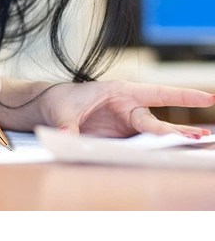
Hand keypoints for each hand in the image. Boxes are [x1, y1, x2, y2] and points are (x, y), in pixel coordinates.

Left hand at [38, 80, 214, 137]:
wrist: (50, 106)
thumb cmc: (60, 100)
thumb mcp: (62, 111)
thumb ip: (67, 126)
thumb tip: (67, 139)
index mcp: (118, 92)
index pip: (156, 93)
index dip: (182, 95)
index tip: (207, 98)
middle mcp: (127, 108)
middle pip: (155, 122)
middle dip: (175, 132)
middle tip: (196, 139)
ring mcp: (126, 124)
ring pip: (153, 135)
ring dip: (172, 142)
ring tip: (196, 145)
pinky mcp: (121, 138)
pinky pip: (140, 146)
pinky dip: (155, 152)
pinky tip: (171, 157)